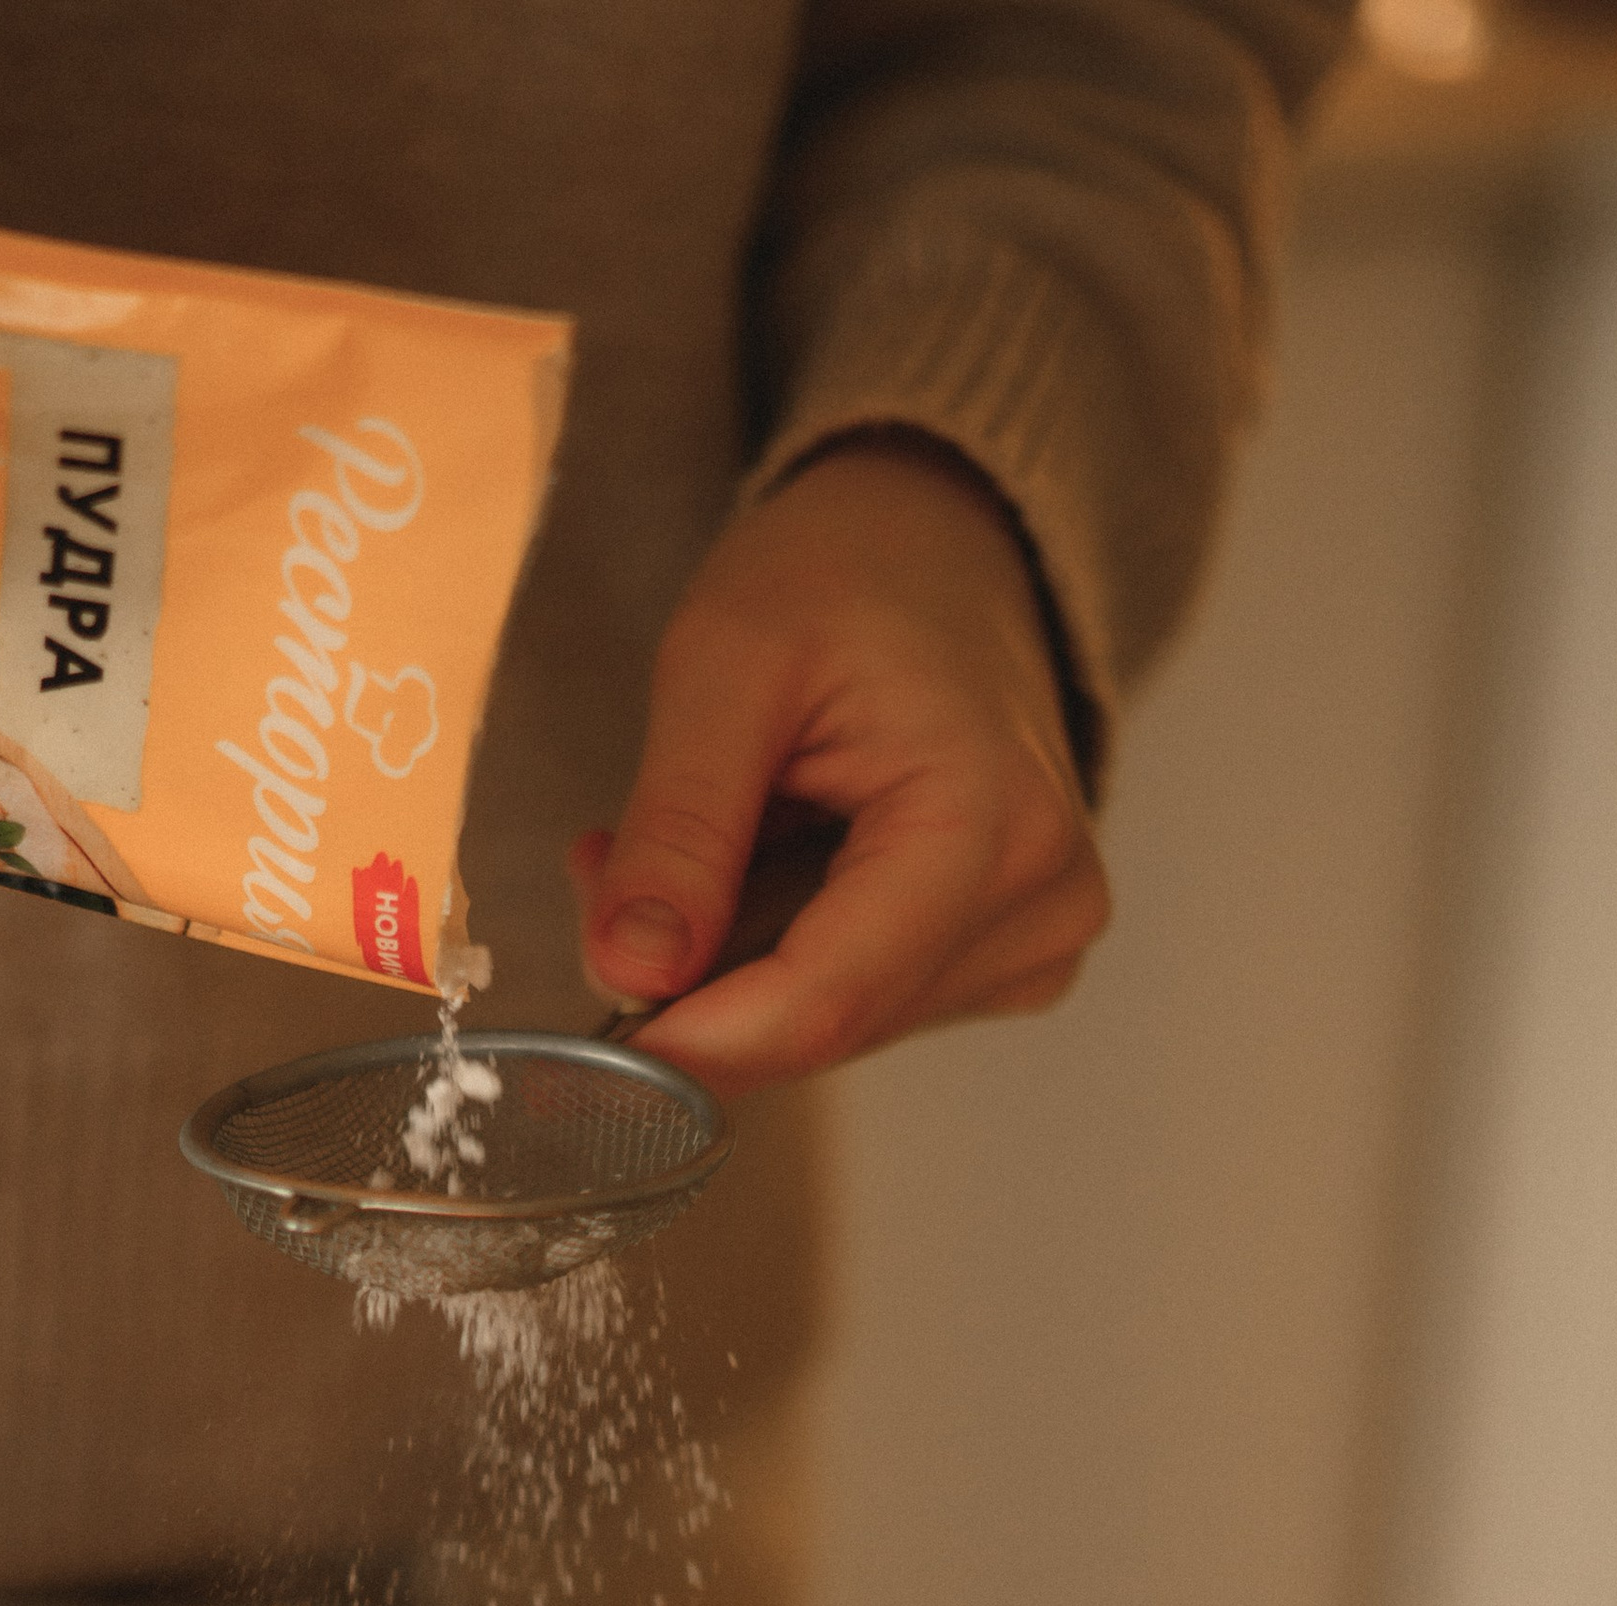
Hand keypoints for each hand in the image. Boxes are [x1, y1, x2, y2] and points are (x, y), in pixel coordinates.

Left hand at [571, 441, 1109, 1090]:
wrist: (941, 546)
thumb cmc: (847, 574)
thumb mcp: (725, 663)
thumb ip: (679, 827)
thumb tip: (628, 975)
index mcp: (989, 826)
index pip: (821, 1004)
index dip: (686, 1044)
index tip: (577, 1049)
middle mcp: (1039, 905)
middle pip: (820, 1026)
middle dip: (693, 984)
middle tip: (608, 875)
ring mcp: (1035, 943)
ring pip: (830, 1028)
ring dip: (729, 970)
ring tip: (695, 842)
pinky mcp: (1006, 961)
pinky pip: (859, 1007)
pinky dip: (779, 962)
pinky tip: (764, 871)